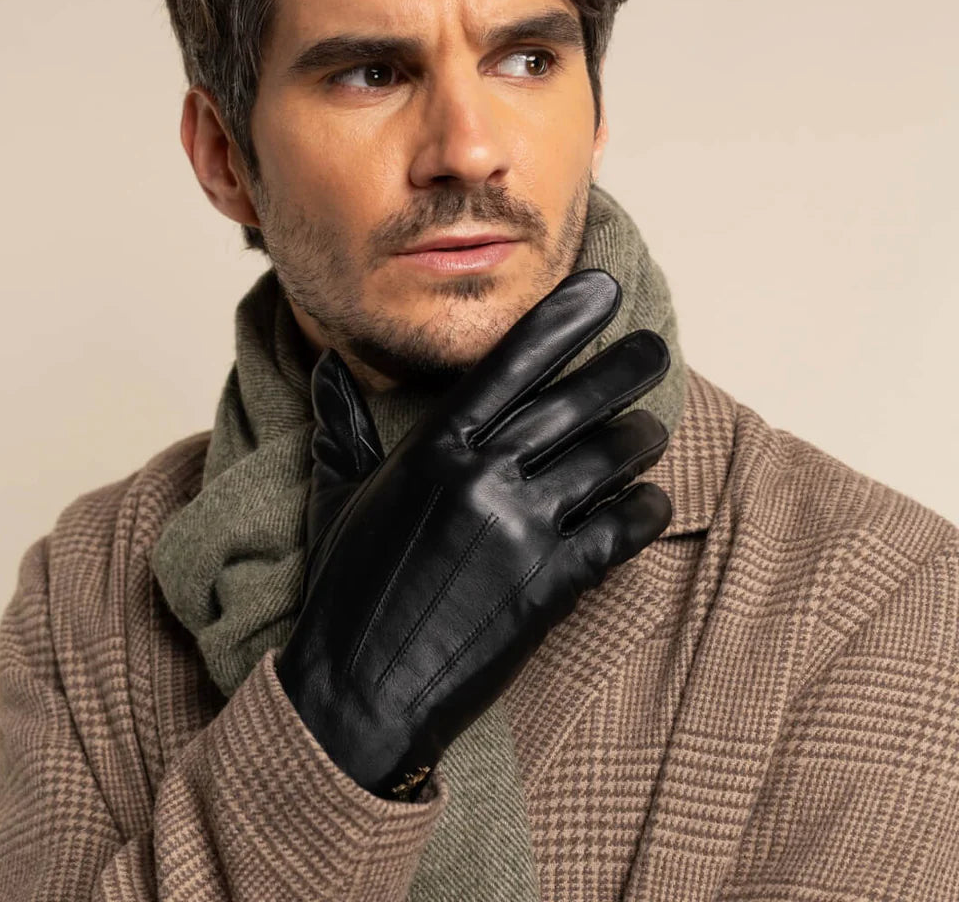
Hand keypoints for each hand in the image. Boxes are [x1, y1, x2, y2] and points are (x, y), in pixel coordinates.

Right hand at [275, 269, 672, 799]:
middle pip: (576, 401)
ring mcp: (520, 532)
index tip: (604, 290)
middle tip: (655, 351)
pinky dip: (645, 507)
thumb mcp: (340, 496)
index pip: (513, 362)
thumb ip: (341, 426)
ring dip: (640, 440)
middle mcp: (481, 478)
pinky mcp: (549, 587)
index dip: (564, 319)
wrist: (358, 691)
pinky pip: (621, 530)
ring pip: (610, 460)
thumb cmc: (348, 590)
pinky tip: (649, 500)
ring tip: (646, 433)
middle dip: (627, 368)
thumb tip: (326, 370)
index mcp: (433, 449)